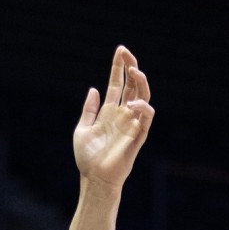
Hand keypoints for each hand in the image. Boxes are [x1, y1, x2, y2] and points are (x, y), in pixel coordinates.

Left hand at [73, 46, 153, 189]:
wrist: (94, 178)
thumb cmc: (87, 157)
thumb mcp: (82, 129)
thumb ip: (89, 109)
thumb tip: (93, 89)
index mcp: (109, 111)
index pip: (117, 84)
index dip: (118, 67)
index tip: (120, 51)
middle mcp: (122, 114)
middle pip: (132, 85)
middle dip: (131, 67)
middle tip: (126, 53)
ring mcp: (131, 123)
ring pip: (143, 97)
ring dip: (140, 82)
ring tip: (134, 70)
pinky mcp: (138, 136)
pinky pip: (146, 118)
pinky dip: (142, 108)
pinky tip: (131, 103)